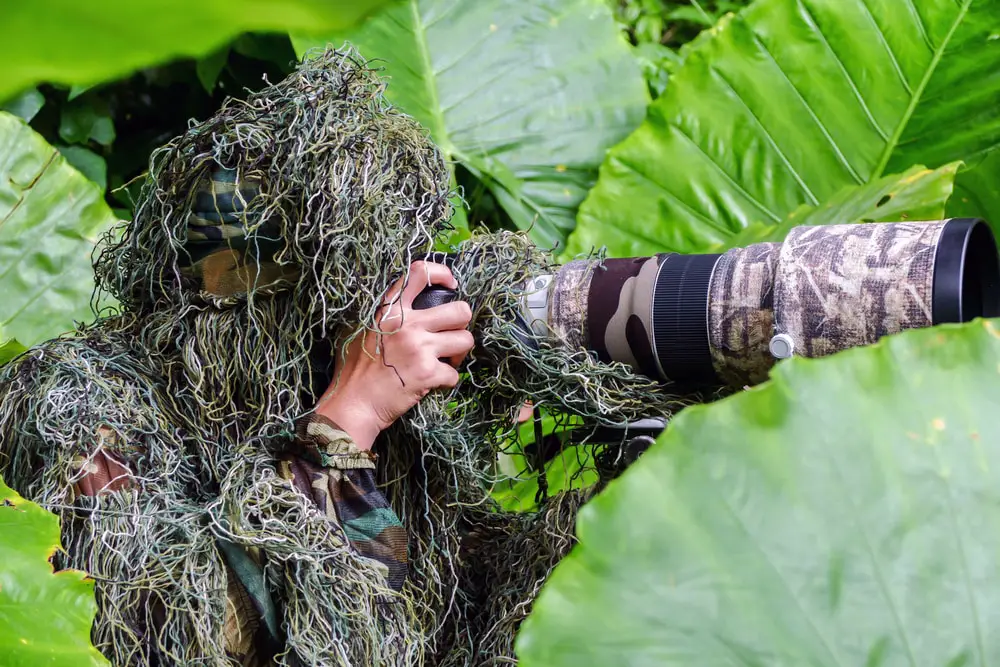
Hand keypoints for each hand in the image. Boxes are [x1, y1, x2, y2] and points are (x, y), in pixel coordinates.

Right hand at [314, 261, 473, 449]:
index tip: (451, 285)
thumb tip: (405, 310)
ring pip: (466, 340)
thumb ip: (383, 317)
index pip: (419, 274)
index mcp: (390, 311)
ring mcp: (420, 348)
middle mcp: (407, 325)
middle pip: (460, 310)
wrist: (352, 404)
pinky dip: (446, 381)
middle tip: (450, 336)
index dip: (442, 273)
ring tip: (446, 361)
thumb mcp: (360, 331)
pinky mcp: (428, 373)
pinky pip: (454, 374)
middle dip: (461, 324)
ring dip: (459, 353)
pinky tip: (432, 384)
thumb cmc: (353, 372)